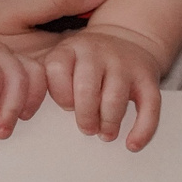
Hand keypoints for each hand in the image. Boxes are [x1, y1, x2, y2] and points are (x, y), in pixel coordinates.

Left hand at [41, 23, 166, 150]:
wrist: (129, 36)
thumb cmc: (88, 61)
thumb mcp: (66, 56)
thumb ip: (50, 79)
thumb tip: (31, 115)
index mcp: (71, 49)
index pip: (56, 70)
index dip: (60, 95)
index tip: (65, 107)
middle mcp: (97, 52)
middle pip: (86, 88)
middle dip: (84, 115)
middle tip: (86, 128)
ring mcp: (124, 63)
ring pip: (115, 98)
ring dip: (109, 123)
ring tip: (105, 134)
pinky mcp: (148, 77)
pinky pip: (149, 105)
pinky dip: (143, 129)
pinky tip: (132, 144)